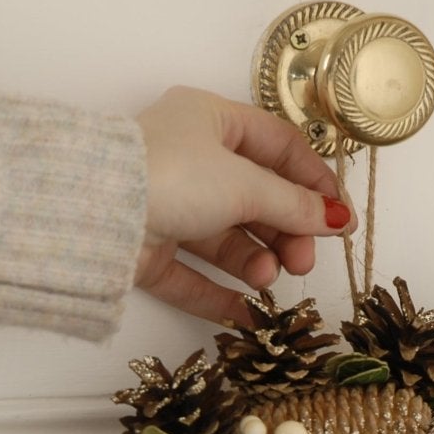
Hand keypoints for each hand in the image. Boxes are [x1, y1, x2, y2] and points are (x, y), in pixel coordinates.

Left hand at [134, 86, 350, 324]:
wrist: (94, 212)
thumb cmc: (171, 174)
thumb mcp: (245, 184)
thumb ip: (293, 205)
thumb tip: (335, 219)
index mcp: (209, 121)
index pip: (277, 146)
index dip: (313, 182)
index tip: (339, 219)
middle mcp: (187, 160)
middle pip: (254, 198)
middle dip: (285, 231)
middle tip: (303, 260)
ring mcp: (165, 206)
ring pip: (225, 238)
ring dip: (256, 260)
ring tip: (269, 276)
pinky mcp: (146, 250)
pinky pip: (192, 275)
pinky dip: (221, 294)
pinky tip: (249, 313)